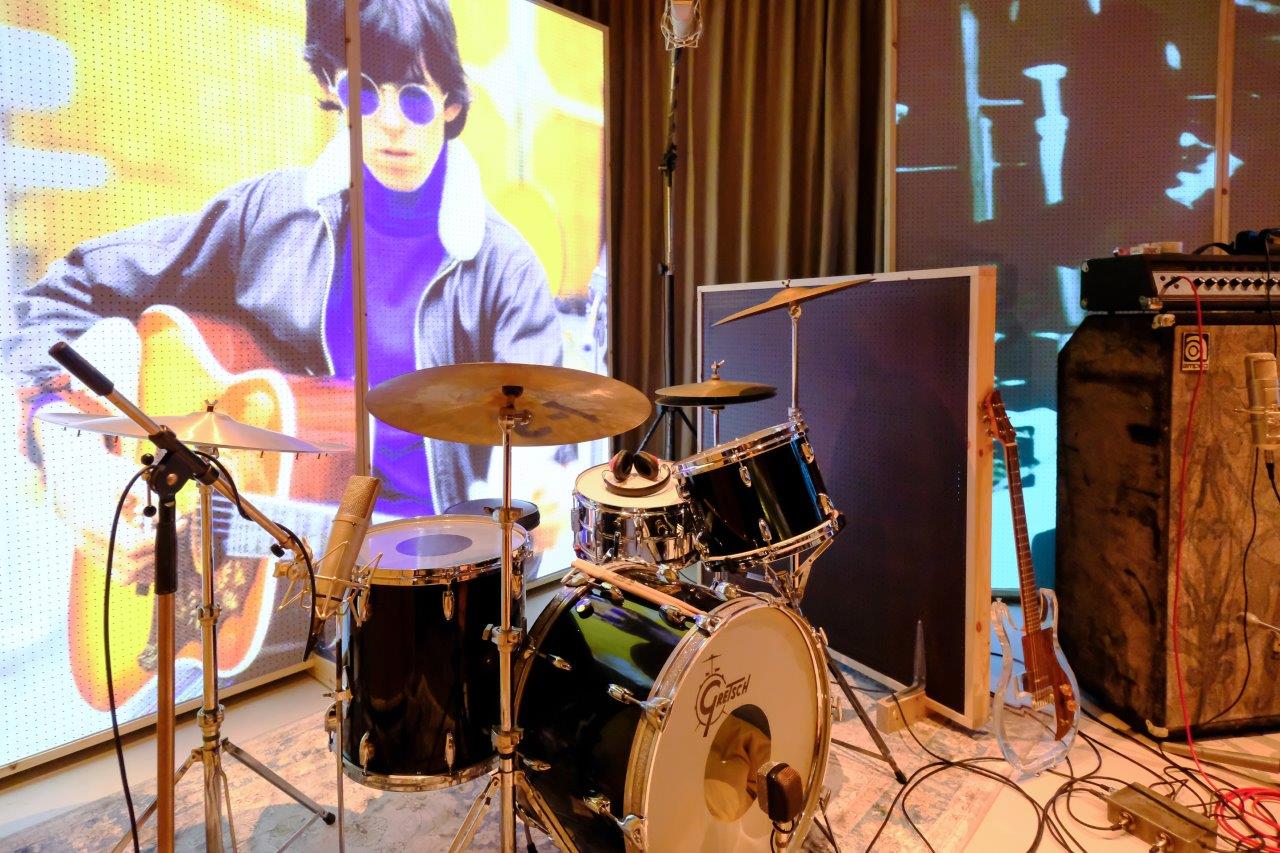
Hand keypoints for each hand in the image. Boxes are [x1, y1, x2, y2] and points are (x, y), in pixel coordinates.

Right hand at [33, 410, 157, 585]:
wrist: (70, 472)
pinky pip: (119, 570)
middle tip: (169, 529)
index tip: (177, 524)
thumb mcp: (125, 475)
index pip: (133, 546)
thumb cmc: (97, 471)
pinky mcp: (92, 553)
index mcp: (93, 522)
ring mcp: (88, 550)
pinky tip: (143, 539)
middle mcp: (87, 541)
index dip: (159, 539)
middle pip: (132, 565)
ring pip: (126, 575)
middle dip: (157, 549)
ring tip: (155, 535)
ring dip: (149, 560)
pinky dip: (138, 562)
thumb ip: (147, 496)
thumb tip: (169, 513)